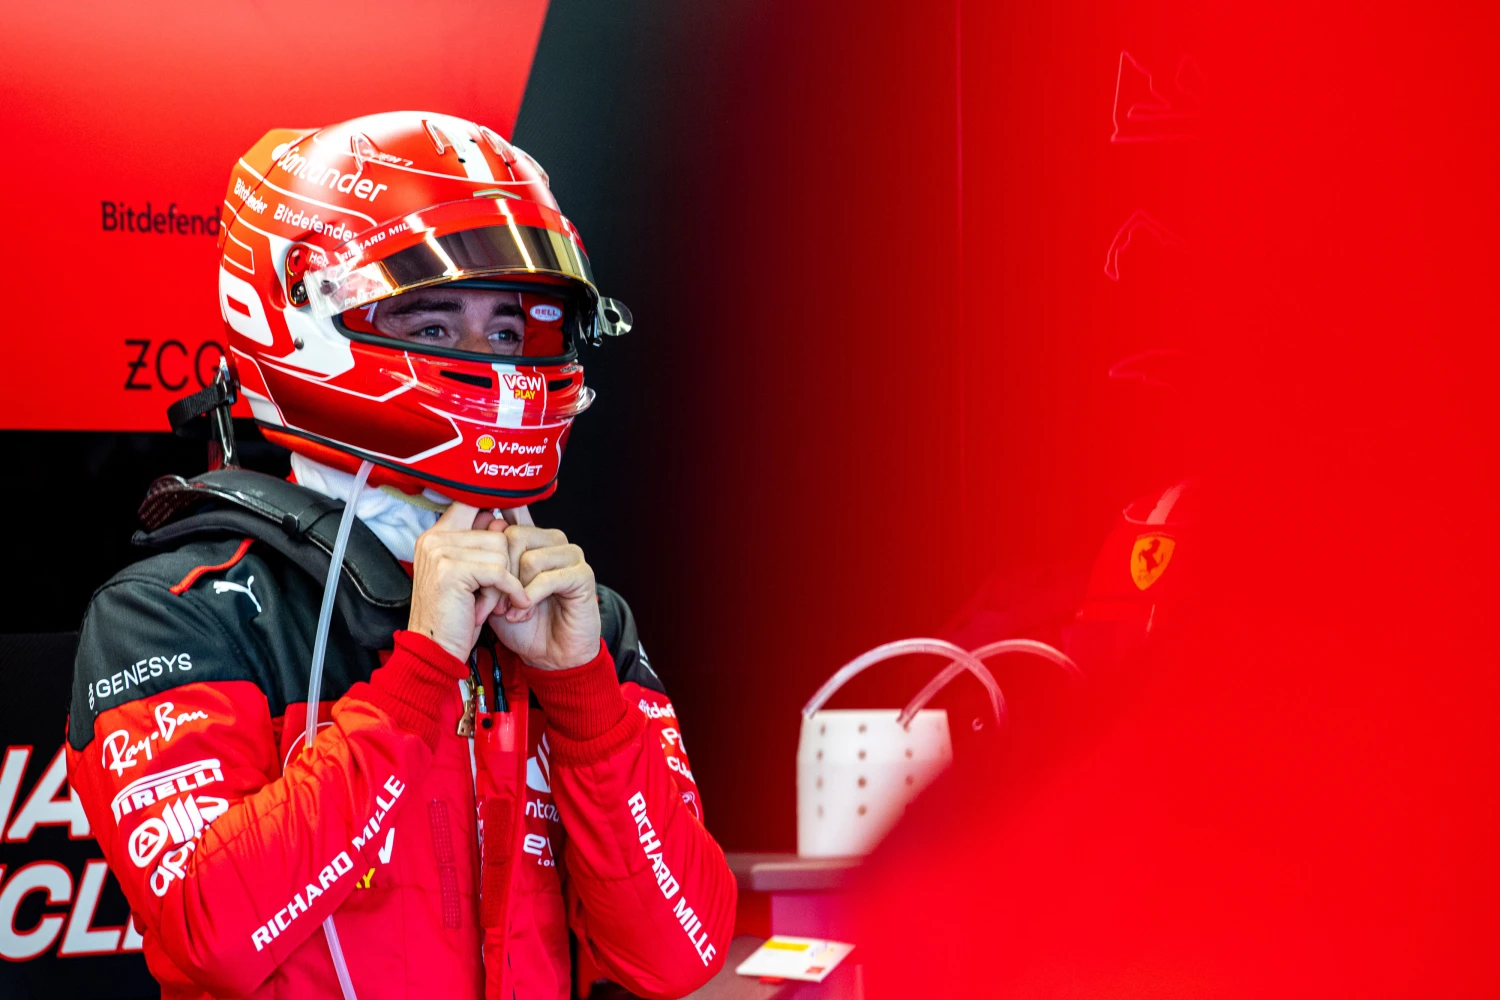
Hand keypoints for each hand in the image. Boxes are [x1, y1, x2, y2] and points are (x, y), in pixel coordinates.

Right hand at [407, 503, 527, 660]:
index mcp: (435, 536)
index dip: (496, 516)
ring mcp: (439, 552)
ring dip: (506, 582)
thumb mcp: (471, 577)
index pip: (471, 503)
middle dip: (506, 566)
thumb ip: (482, 546)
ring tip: (493, 604)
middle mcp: (434, 538)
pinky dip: (512, 590)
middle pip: (496, 533)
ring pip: (501, 552)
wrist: (435, 652)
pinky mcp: (451, 570)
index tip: (511, 533)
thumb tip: (503, 519)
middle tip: (498, 594)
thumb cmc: (455, 617)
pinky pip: (499, 571)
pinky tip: (514, 606)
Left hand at [484, 522, 600, 670]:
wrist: (548, 656)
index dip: (490, 532)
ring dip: (514, 590)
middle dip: (498, 573)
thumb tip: (481, 528)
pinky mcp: (583, 575)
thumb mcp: (492, 590)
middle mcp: (554, 542)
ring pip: (529, 558)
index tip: (473, 556)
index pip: (511, 514)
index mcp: (534, 539)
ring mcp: (571, 556)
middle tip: (493, 602)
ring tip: (510, 610)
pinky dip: (530, 599)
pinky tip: (523, 614)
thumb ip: (486, 561)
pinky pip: (547, 578)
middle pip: (514, 536)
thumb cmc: (521, 623)